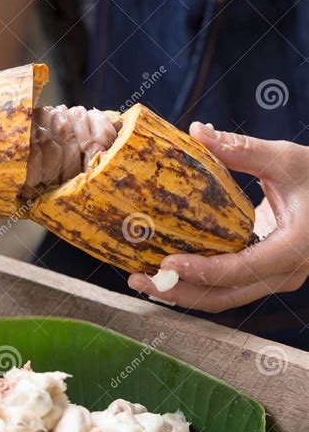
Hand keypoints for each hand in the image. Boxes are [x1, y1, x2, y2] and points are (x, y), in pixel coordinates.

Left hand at [129, 123, 307, 311]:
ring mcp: (274, 279)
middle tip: (138, 280)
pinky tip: (165, 273)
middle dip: (179, 292)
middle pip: (226, 296)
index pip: (243, 270)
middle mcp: (284, 273)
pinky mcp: (263, 275)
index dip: (203, 271)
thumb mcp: (287, 159)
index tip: (167, 264)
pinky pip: (226, 288)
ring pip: (224, 298)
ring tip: (142, 282)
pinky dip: (195, 284)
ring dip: (182, 293)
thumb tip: (198, 132)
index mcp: (294, 249)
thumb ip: (243, 150)